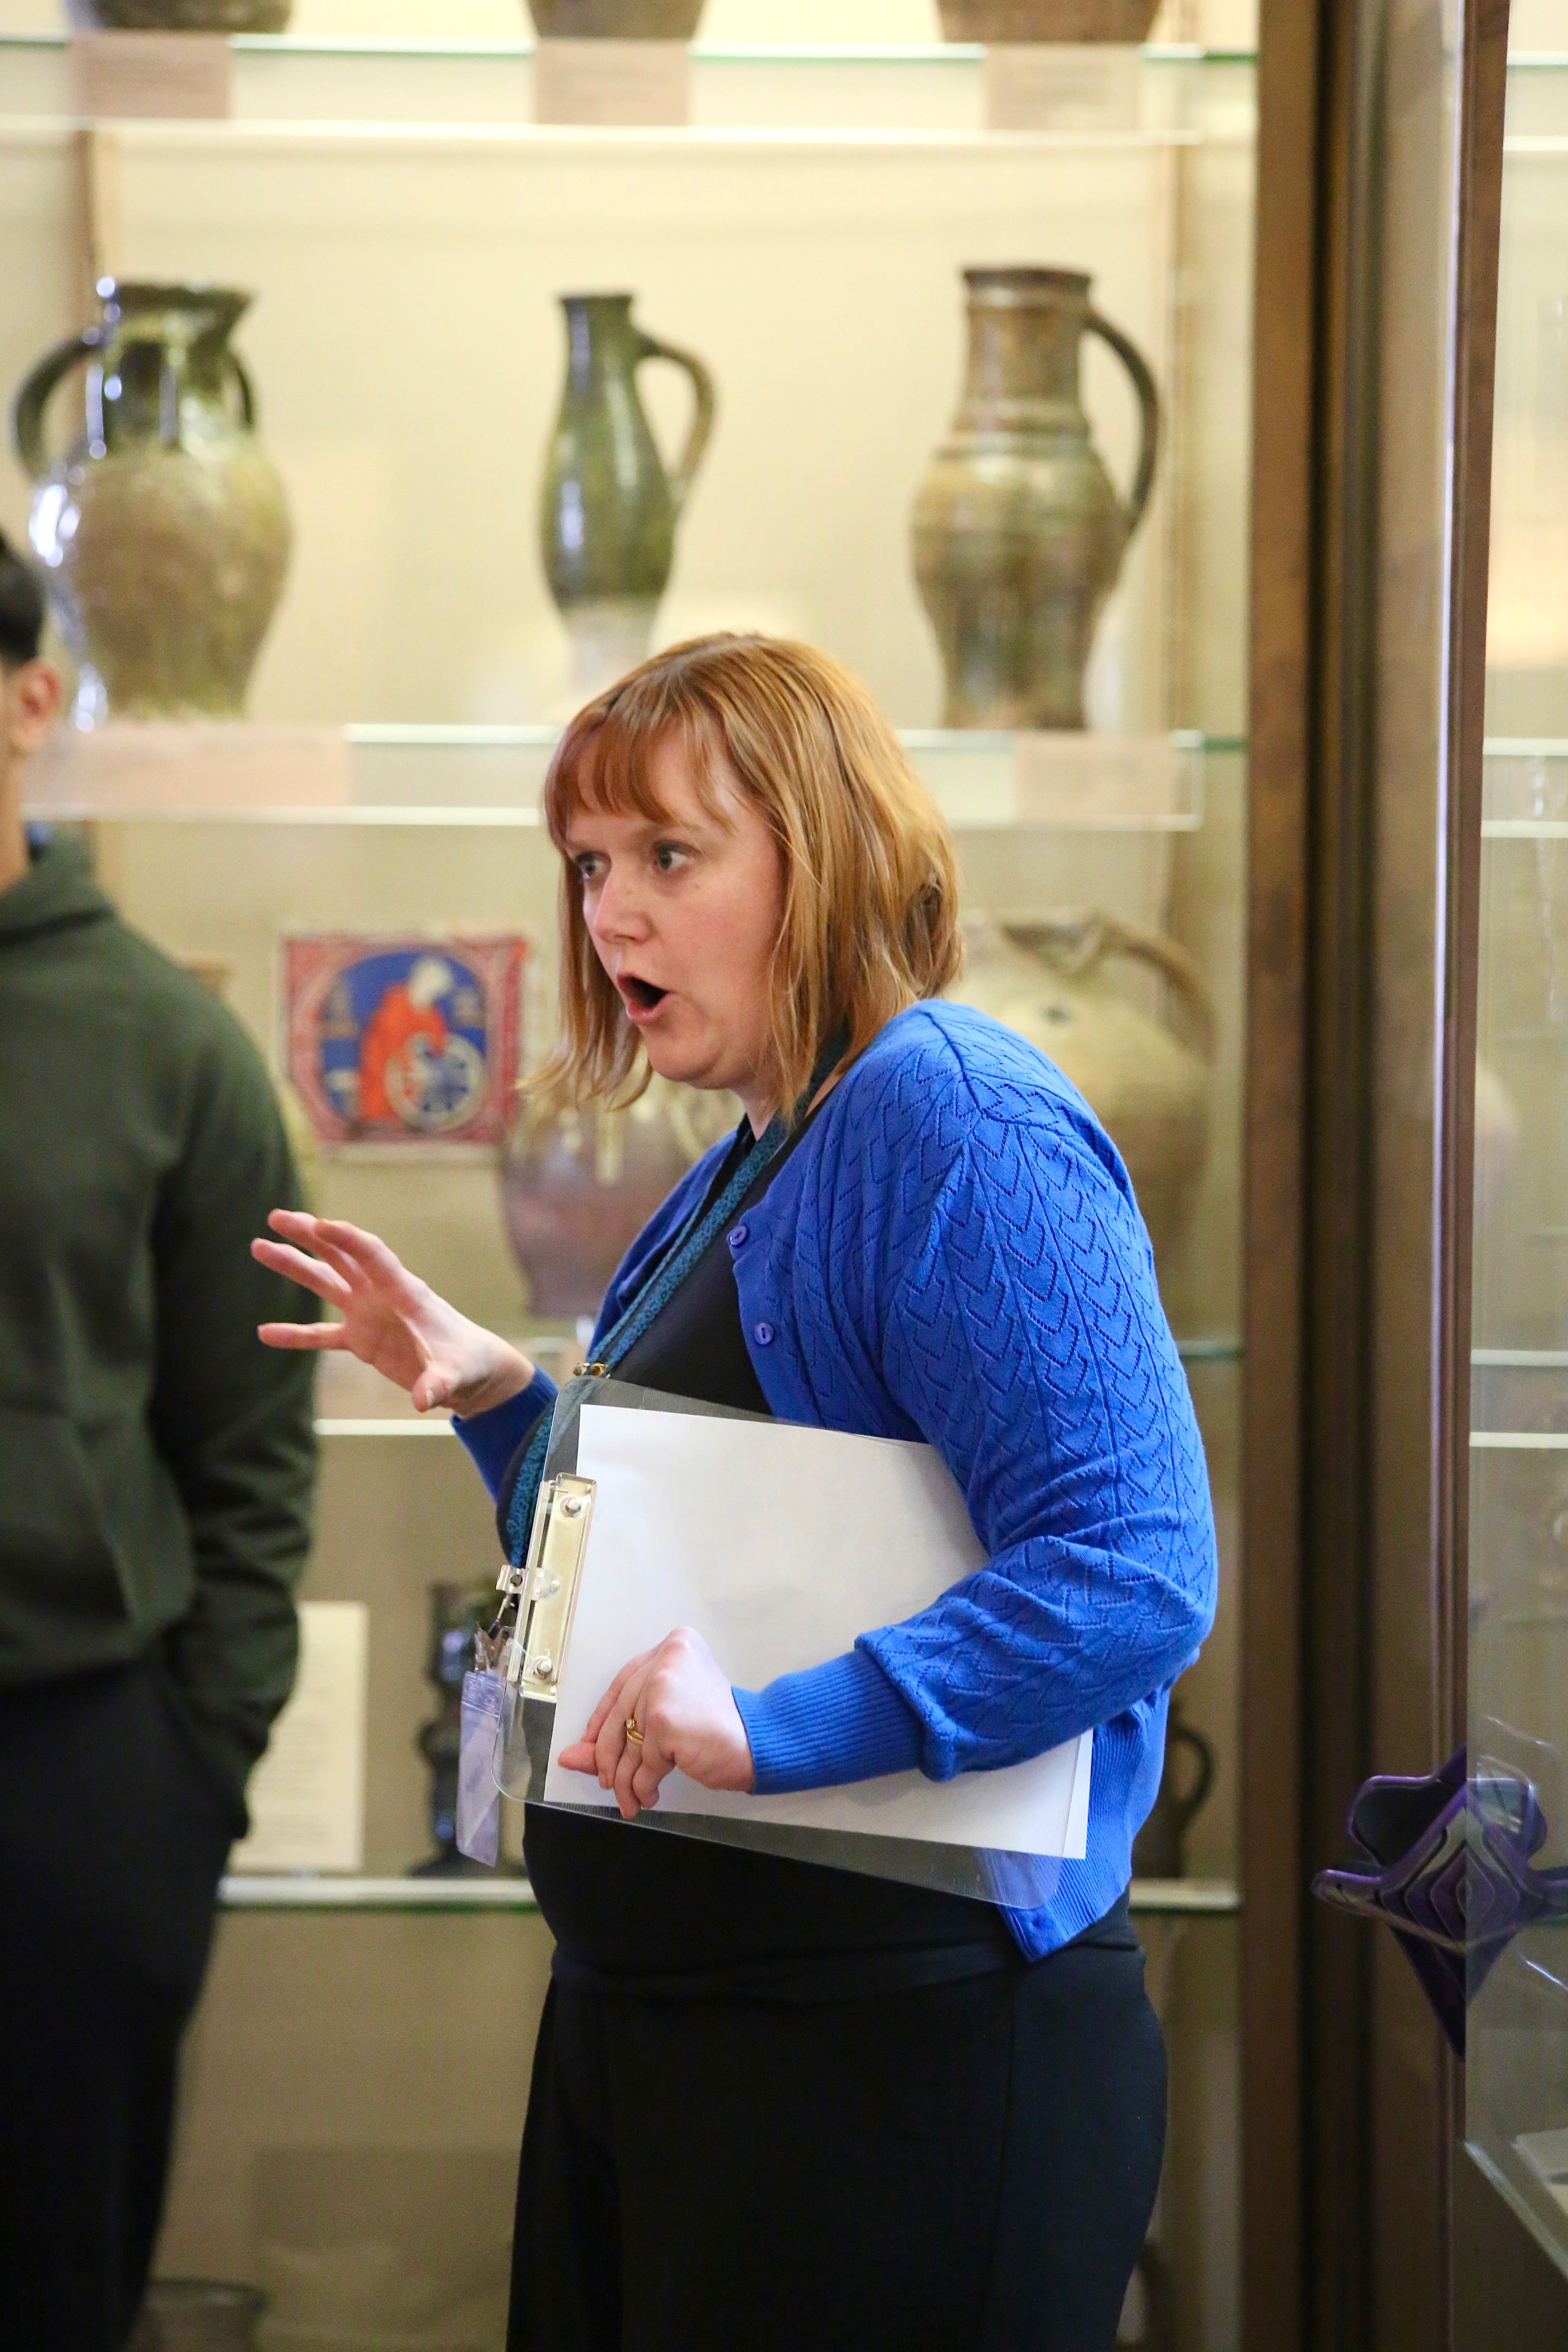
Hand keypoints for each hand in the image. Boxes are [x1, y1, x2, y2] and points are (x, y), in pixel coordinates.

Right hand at [252, 1211, 534, 1417]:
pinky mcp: (361, 1339)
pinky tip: (265, 1332)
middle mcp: (381, 1295)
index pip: (373, 1256)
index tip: (320, 1224)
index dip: (348, 1239)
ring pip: (325, 1283)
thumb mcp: (456, 1375)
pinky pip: (322, 1334)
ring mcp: (368, 1313)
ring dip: (294, 1265)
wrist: (470, 1372)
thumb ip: (439, 1384)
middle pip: (340, 1256)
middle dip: (309, 1235)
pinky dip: (296, 1334)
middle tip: (276, 1217)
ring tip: (259, 1246)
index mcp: (405, 1292)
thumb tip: (425, 1401)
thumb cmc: (468, 1364)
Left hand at [557, 1628, 755, 1819]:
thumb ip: (622, 1731)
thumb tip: (570, 1758)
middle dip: (608, 1756)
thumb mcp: (669, 1718)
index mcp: (675, 1645)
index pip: (622, 1684)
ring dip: (625, 1778)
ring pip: (628, 1741)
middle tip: (607, 1783)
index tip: (591, 1746)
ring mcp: (664, 1686)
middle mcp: (667, 1657)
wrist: (761, 1742)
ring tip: (631, 1798)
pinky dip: (643, 1784)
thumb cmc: (723, 1727)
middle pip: (620, 1714)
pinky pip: (643, 1761)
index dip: (602, 1720)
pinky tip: (649, 1795)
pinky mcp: (664, 1717)